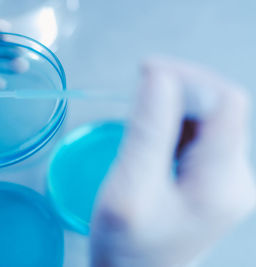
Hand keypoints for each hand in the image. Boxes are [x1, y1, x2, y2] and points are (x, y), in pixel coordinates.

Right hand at [91, 58, 255, 266]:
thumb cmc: (126, 245)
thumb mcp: (129, 188)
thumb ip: (146, 132)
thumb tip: (158, 75)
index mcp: (221, 180)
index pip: (223, 102)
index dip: (187, 76)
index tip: (145, 71)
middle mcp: (235, 177)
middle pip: (218, 109)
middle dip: (177, 92)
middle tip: (137, 96)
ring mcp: (226, 180)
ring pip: (206, 121)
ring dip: (172, 109)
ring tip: (139, 125)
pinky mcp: (212, 182)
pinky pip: (197, 138)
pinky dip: (172, 127)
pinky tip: (150, 140)